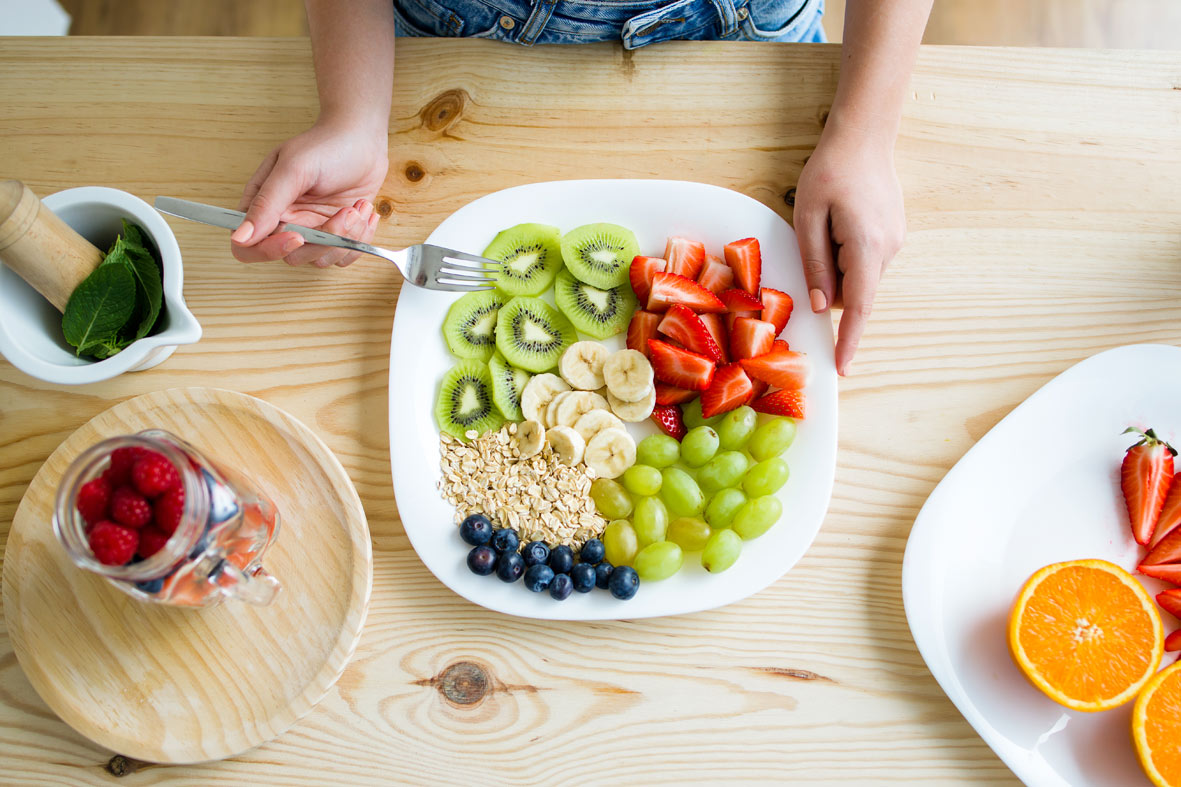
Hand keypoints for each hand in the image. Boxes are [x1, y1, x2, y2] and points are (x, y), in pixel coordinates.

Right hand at [231, 120, 388, 266]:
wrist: (363, 140)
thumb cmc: (326, 146)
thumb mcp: (293, 170)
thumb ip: (266, 204)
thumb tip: (239, 237)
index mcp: (263, 205)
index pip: (248, 247)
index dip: (269, 250)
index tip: (298, 236)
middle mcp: (286, 222)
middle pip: (292, 257)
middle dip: (324, 239)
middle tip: (345, 213)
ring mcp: (313, 230)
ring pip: (321, 259)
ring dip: (347, 237)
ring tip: (357, 207)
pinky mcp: (337, 234)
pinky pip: (343, 256)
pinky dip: (360, 240)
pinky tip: (363, 211)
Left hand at [793, 125, 905, 374]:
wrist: (864, 136)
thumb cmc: (830, 172)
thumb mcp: (808, 218)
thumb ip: (814, 264)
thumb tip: (823, 305)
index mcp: (866, 247)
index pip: (859, 307)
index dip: (850, 339)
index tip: (843, 367)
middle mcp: (888, 249)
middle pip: (853, 292)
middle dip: (829, 283)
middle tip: (815, 239)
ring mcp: (895, 242)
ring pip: (858, 277)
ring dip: (837, 265)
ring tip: (829, 222)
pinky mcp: (893, 234)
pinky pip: (864, 260)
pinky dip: (847, 254)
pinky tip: (841, 220)